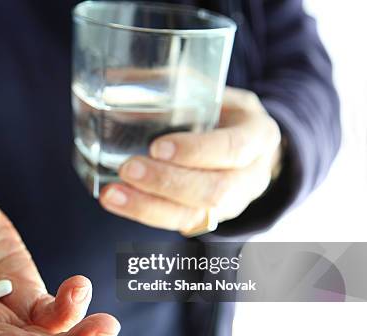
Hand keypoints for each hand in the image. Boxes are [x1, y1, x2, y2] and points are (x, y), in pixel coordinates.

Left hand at [100, 87, 281, 234]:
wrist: (245, 147)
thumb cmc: (220, 112)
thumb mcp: (211, 91)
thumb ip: (172, 84)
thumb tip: (114, 77)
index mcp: (259, 135)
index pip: (233, 148)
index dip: (196, 151)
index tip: (158, 146)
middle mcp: (251, 176)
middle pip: (214, 190)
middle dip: (166, 182)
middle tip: (128, 168)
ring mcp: (231, 203)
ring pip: (193, 215)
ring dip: (148, 205)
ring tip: (112, 194)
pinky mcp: (206, 218)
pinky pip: (176, 223)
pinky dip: (143, 212)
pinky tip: (116, 200)